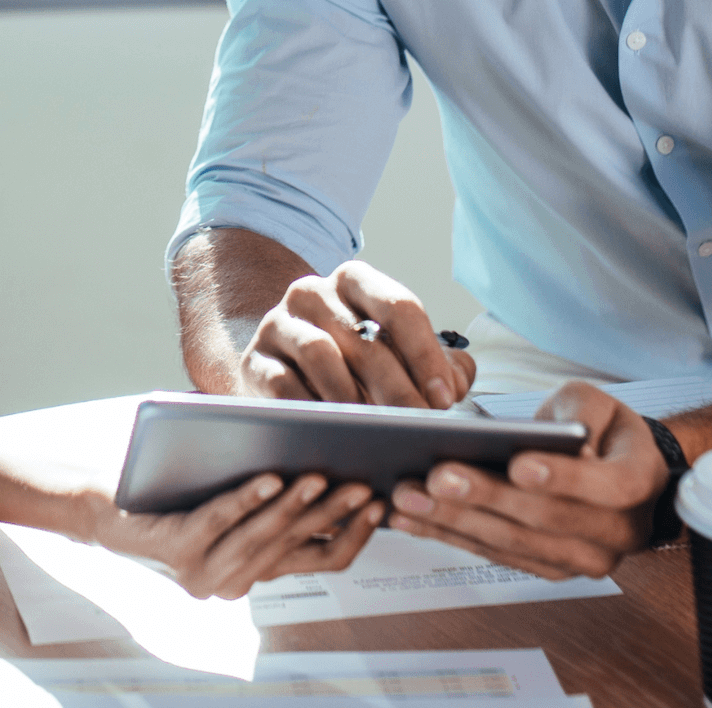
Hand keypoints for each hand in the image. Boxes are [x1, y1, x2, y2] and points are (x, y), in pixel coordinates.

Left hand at [93, 471, 388, 599]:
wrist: (103, 508)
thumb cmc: (173, 494)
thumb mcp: (236, 497)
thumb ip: (278, 494)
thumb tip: (333, 460)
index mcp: (256, 570)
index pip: (321, 559)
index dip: (354, 535)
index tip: (382, 503)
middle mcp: (234, 582)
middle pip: (297, 545)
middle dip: (334, 512)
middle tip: (363, 485)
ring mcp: (204, 572)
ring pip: (263, 536)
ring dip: (296, 506)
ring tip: (321, 476)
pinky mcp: (176, 549)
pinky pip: (219, 521)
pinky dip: (246, 499)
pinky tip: (268, 476)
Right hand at [239, 262, 476, 408]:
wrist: (279, 364)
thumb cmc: (349, 360)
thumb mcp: (394, 351)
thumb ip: (435, 363)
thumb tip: (456, 384)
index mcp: (355, 281)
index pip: (398, 307)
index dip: (425, 354)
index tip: (443, 397)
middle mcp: (314, 293)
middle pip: (364, 339)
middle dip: (398, 388)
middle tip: (418, 424)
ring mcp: (279, 323)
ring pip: (320, 355)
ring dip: (354, 396)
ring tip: (377, 430)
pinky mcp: (255, 360)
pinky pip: (283, 383)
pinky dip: (311, 407)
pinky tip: (332, 429)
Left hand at [385, 381, 662, 579]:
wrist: (617, 471)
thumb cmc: (603, 430)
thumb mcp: (600, 402)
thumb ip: (583, 412)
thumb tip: (562, 439)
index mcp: (640, 482)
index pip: (610, 486)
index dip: (564, 477)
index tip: (517, 463)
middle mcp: (618, 532)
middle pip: (547, 520)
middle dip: (487, 497)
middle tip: (435, 476)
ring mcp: (581, 557)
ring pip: (514, 543)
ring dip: (455, 522)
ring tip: (407, 497)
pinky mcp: (546, 568)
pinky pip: (495, 554)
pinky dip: (449, 536)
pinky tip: (409, 519)